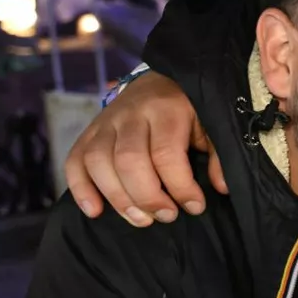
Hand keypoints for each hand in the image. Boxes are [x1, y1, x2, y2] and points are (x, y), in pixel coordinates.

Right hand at [65, 70, 225, 225]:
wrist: (163, 79)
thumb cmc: (191, 109)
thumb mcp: (213, 124)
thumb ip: (218, 155)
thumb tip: (222, 187)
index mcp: (165, 110)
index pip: (166, 154)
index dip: (179, 187)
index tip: (194, 206)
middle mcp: (130, 114)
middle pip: (127, 160)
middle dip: (147, 196)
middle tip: (166, 215)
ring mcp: (105, 122)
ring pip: (98, 162)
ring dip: (117, 198)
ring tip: (141, 219)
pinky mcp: (89, 131)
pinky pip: (75, 160)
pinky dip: (80, 188)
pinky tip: (95, 211)